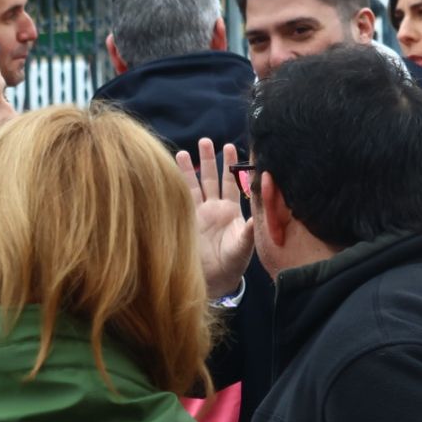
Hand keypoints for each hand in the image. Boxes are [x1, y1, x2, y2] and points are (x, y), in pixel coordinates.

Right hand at [176, 138, 255, 298]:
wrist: (211, 280)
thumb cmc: (231, 265)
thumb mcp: (241, 249)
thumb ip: (246, 234)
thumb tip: (253, 218)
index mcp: (231, 211)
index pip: (233, 183)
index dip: (232, 166)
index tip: (231, 147)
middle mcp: (214, 208)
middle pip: (211, 178)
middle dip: (209, 159)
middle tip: (206, 141)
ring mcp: (198, 213)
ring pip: (193, 185)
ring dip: (189, 168)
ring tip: (184, 151)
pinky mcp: (184, 219)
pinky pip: (179, 198)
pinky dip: (175, 184)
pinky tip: (169, 171)